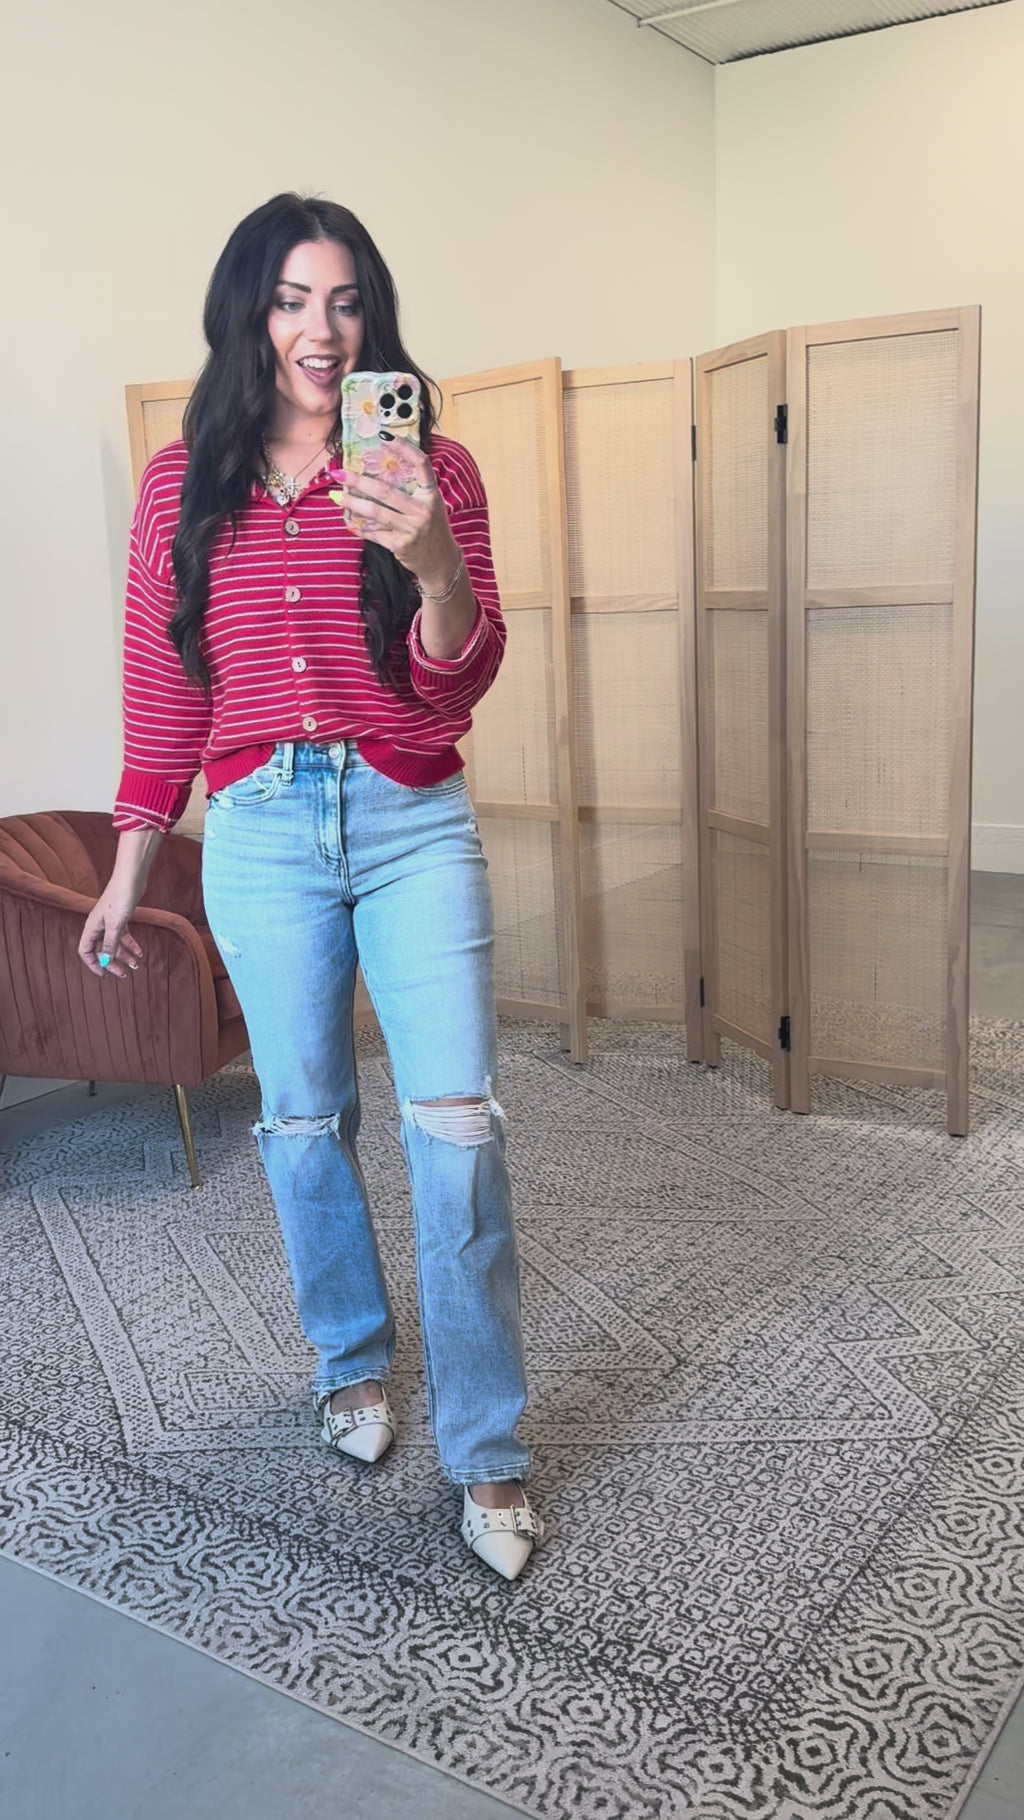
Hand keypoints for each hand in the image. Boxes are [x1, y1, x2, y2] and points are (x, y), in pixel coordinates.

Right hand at [78, 889, 144, 979]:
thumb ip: (110, 944)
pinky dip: (131, 945)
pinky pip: (123, 936)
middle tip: (124, 974)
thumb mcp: (115, 925)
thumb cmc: (120, 898)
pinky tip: (140, 952)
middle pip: (102, 950)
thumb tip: (106, 961)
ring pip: (114, 944)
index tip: (105, 975)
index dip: (93, 964)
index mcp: (91, 928)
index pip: (85, 951)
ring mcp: (109, 922)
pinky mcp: (121, 918)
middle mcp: (98, 926)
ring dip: (124, 955)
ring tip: (136, 965)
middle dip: (112, 963)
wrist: (130, 879)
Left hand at [329, 443, 459, 592]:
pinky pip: (375, 533)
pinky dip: (360, 527)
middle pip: (386, 491)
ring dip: (353, 503)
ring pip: (375, 512)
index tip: (385, 436)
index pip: (421, 464)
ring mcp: (412, 528)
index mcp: (432, 494)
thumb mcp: (431, 504)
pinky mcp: (401, 545)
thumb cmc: (432, 527)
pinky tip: (349, 520)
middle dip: (359, 481)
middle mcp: (423, 509)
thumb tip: (381, 469)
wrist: (441, 561)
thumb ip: (413, 489)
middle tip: (339, 473)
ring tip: (337, 496)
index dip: (404, 448)